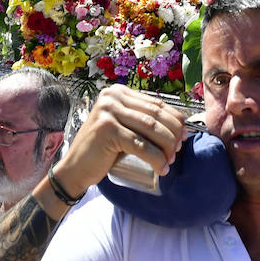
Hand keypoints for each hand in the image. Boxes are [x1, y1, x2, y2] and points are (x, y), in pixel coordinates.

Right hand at [55, 85, 187, 195]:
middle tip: (178, 151)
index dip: (175, 120)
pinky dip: (155, 158)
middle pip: (155, 114)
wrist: (75, 167)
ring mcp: (108, 111)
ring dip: (167, 147)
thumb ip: (144, 122)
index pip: (156, 103)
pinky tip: (162, 168)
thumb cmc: (103, 149)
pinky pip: (140, 145)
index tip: (184, 136)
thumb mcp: (124, 128)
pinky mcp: (107, 129)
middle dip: (173, 134)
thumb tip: (181, 128)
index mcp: (118, 92)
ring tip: (171, 160)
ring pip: (151, 128)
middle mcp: (112, 96)